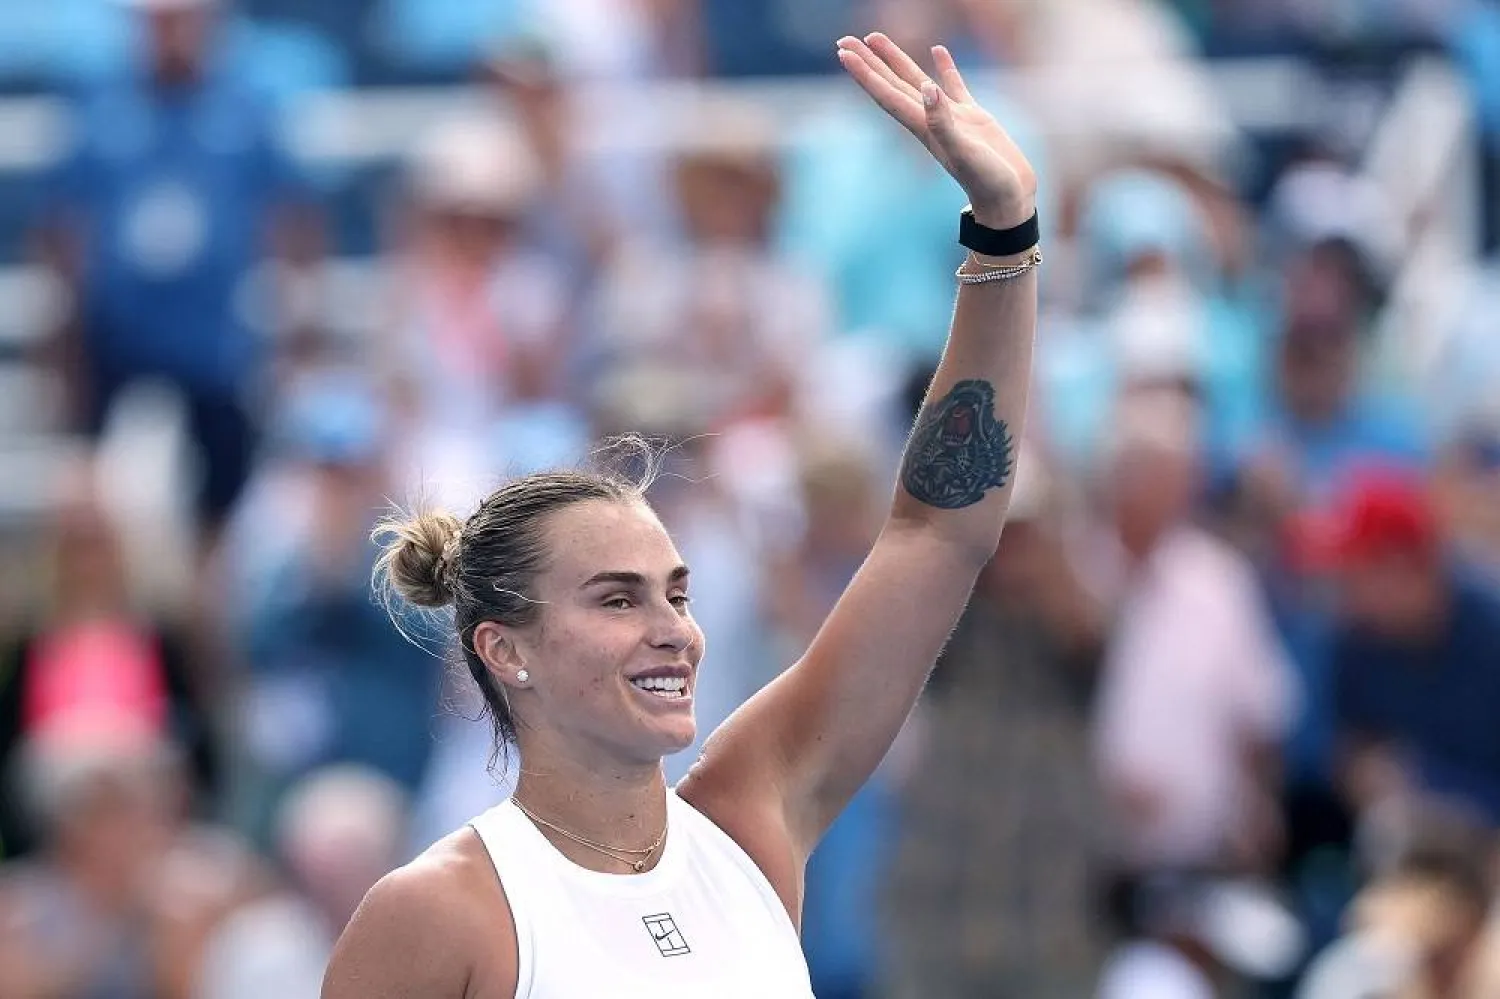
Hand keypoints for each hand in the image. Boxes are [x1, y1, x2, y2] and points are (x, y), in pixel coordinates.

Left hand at [836, 33, 1036, 228]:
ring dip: (895, 60)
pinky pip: (953, 85)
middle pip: (892, 84)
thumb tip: (926, 88)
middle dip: (869, 62)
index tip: (843, 52)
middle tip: (844, 39)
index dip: (865, 73)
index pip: (887, 94)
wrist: (1008, 199)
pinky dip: (945, 66)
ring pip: (916, 80)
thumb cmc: (987, 181)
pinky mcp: (972, 117)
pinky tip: (937, 49)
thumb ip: (944, 122)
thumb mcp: (964, 152)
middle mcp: (930, 121)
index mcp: (923, 128)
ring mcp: (951, 118)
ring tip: (876, 38)